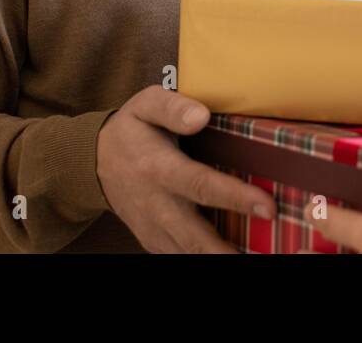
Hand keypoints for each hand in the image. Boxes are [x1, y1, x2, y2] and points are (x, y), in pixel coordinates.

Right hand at [96, 85, 275, 252]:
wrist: (94, 161)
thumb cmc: (131, 129)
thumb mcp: (146, 104)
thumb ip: (173, 107)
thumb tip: (201, 116)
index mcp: (158, 168)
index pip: (201, 185)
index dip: (236, 197)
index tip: (267, 206)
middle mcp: (156, 204)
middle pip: (195, 234)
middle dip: (228, 248)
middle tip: (266, 248)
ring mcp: (153, 227)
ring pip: (188, 252)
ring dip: (219, 256)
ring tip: (254, 255)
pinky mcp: (153, 240)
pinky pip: (180, 255)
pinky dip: (203, 258)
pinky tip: (231, 253)